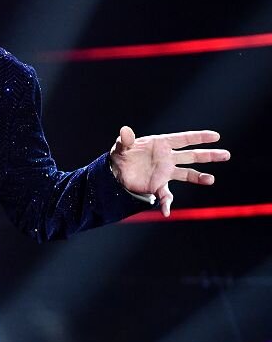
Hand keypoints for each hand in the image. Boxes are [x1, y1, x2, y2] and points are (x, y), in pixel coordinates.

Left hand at [109, 126, 229, 216]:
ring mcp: (165, 172)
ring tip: (211, 180)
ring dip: (199, 177)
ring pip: (187, 174)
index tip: (215, 136)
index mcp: (161, 144)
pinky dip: (167, 203)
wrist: (116, 172)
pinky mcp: (158, 185)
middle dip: (208, 155)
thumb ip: (125, 140)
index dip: (199, 137)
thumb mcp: (121, 146)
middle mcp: (167, 158)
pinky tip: (166, 211)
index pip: (183, 139)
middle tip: (226, 154)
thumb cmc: (121, 154)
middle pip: (192, 155)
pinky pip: (166, 195)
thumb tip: (125, 131)